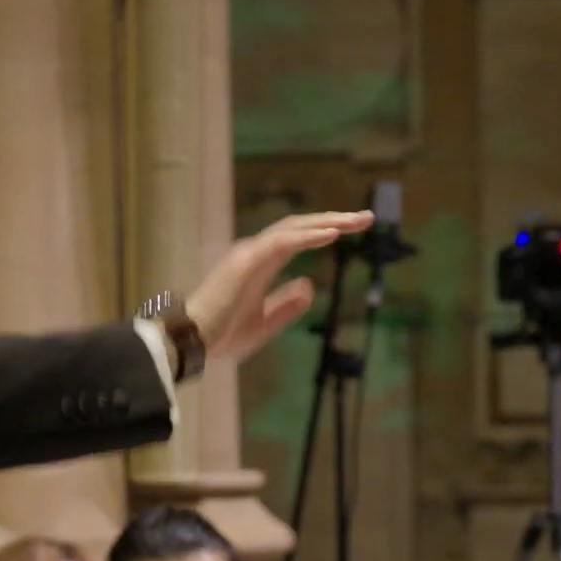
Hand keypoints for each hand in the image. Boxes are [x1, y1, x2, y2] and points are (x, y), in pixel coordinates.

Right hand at [184, 211, 374, 362]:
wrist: (193, 342)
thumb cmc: (221, 335)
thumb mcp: (264, 323)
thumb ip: (287, 304)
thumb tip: (309, 285)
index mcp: (261, 264)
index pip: (298, 237)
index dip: (326, 229)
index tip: (355, 228)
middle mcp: (255, 251)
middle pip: (300, 226)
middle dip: (334, 219)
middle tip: (367, 218)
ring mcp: (249, 253)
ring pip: (293, 228)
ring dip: (327, 222)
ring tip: (356, 221)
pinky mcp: (246, 261)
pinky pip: (282, 242)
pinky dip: (308, 236)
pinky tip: (332, 235)